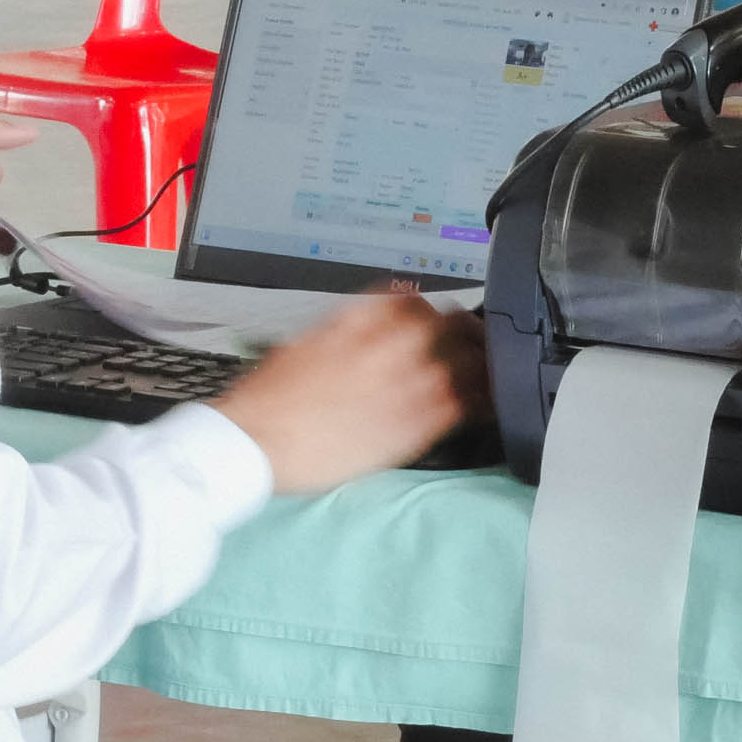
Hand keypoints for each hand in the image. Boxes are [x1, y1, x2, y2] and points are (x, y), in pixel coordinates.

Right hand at [208, 291, 487, 494]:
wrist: (253, 441)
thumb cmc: (267, 401)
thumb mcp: (303, 343)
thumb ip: (345, 332)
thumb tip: (365, 331)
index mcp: (357, 320)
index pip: (413, 300)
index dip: (432, 311)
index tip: (439, 320)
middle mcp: (386, 345)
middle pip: (448, 326)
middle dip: (464, 332)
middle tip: (472, 343)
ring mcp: (402, 386)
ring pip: (464, 364)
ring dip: (479, 365)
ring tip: (487, 373)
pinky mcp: (410, 426)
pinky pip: (461, 407)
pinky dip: (478, 403)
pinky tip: (483, 407)